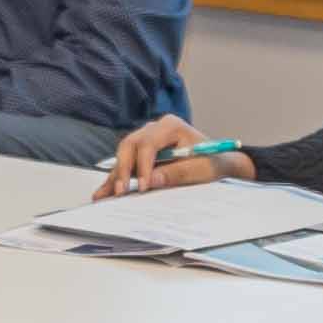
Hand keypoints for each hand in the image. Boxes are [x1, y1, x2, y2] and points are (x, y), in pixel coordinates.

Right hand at [98, 118, 255, 197]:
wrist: (219, 162)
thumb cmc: (213, 163)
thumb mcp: (201, 169)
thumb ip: (177, 174)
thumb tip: (151, 181)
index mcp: (171, 126)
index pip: (148, 143)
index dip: (143, 166)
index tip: (144, 187)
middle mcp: (154, 128)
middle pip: (130, 145)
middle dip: (123, 170)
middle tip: (121, 192)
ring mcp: (146, 139)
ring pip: (124, 154)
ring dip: (115, 175)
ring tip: (104, 196)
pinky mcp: (142, 153)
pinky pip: (126, 164)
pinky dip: (116, 178)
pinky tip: (103, 192)